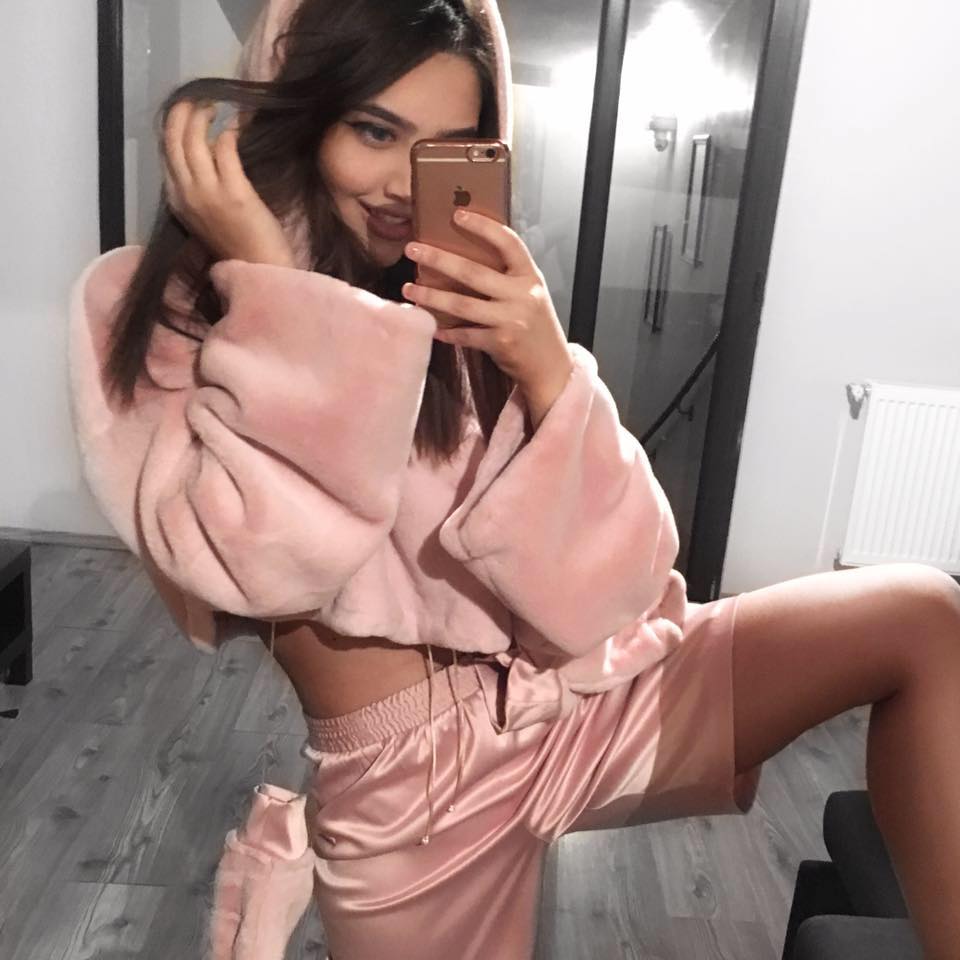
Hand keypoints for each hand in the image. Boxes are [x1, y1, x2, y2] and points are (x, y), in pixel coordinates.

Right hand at [162, 100, 295, 267]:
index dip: (173, 126)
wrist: (259, 269)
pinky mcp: (234, 194)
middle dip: (184, 113)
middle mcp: (186, 195)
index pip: (165, 153)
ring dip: (203, 116)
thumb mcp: (207, 214)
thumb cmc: (239, 244)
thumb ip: (202, 185)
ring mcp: (208, 194)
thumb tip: (207, 149)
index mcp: (177, 200)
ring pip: (194, 140)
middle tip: (201, 101)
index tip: (185, 112)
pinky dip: (228, 134)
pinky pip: (225, 150)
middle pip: (174, 140)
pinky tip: (236, 129)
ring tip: (215, 107)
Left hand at [401, 210, 573, 401]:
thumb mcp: (530, 294)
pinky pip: (465, 334)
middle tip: (412, 250)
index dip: (483, 227)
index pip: (508, 243)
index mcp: (530, 277)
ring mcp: (511, 320)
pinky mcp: (500, 343)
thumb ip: (507, 278)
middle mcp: (522, 295)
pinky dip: (446, 331)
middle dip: (439, 259)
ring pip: (463, 304)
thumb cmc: (535, 326)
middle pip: (473, 272)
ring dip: (431, 297)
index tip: (457, 215)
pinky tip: (430, 326)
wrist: (550, 365)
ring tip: (408, 289)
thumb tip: (465, 259)